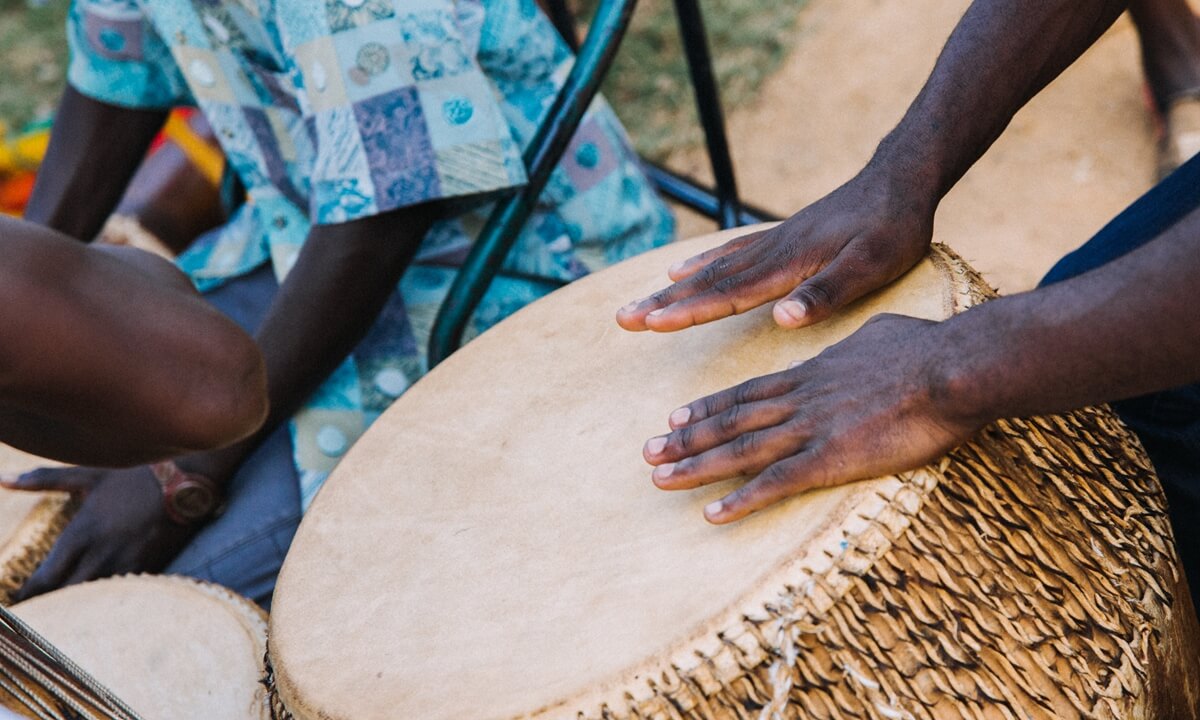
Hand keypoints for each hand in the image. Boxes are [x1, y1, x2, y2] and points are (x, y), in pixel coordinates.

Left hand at [4, 466, 194, 599]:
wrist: (187, 483)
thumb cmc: (135, 477)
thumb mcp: (89, 476)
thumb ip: (42, 480)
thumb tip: (3, 479)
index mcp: (80, 534)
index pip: (43, 580)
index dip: (28, 597)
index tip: (18, 603)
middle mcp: (99, 555)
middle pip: (64, 597)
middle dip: (48, 608)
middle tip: (36, 617)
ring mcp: (124, 566)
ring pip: (92, 601)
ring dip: (76, 608)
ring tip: (63, 618)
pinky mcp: (147, 571)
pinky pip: (120, 596)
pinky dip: (106, 603)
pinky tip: (100, 608)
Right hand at [616, 172, 934, 331]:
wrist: (900, 179)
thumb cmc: (892, 228)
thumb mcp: (872, 266)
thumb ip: (827, 293)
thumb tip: (781, 320)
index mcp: (788, 264)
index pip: (728, 294)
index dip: (688, 312)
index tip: (650, 325)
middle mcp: (770, 252)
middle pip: (706, 282)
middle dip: (662, 303)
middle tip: (621, 319)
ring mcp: (772, 242)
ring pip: (711, 269)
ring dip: (672, 290)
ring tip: (640, 304)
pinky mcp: (780, 237)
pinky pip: (728, 253)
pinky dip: (699, 266)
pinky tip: (681, 272)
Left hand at [641, 314, 982, 522]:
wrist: (949, 369)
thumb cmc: (926, 348)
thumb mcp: (879, 332)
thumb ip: (854, 342)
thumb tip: (856, 341)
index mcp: (810, 373)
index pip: (746, 393)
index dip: (707, 407)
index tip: (674, 416)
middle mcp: (799, 401)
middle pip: (730, 421)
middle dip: (685, 439)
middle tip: (647, 452)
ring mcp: (811, 430)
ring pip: (740, 450)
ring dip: (695, 467)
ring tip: (659, 480)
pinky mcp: (830, 459)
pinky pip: (775, 484)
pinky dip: (740, 500)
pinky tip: (712, 515)